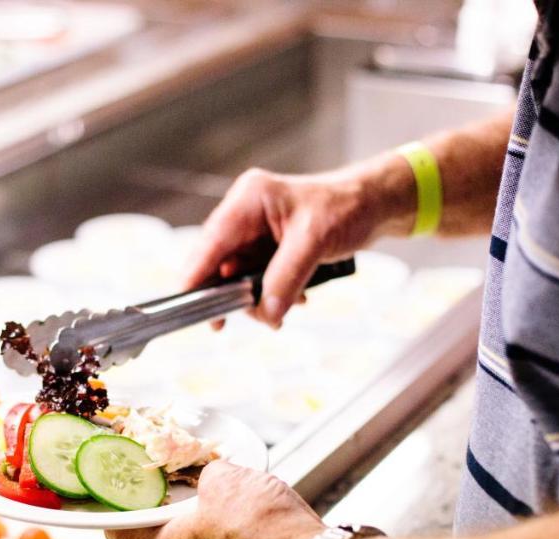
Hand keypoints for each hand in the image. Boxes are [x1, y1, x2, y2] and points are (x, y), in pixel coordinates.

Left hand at [106, 461, 323, 538]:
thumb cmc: (260, 529)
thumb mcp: (225, 479)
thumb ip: (206, 474)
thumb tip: (210, 476)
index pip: (118, 532)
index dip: (117, 505)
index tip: (120, 485)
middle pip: (154, 536)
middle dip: (162, 505)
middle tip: (168, 477)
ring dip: (196, 516)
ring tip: (210, 487)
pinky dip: (220, 529)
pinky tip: (239, 507)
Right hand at [183, 156, 414, 327]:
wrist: (373, 206)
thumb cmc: (346, 207)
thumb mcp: (314, 241)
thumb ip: (286, 277)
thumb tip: (265, 312)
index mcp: (248, 200)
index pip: (210, 242)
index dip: (195, 275)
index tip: (185, 305)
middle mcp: (245, 215)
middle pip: (218, 263)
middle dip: (233, 294)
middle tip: (246, 317)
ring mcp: (255, 233)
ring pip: (237, 278)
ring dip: (258, 299)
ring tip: (284, 308)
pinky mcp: (267, 249)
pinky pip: (256, 280)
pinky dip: (271, 295)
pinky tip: (294, 299)